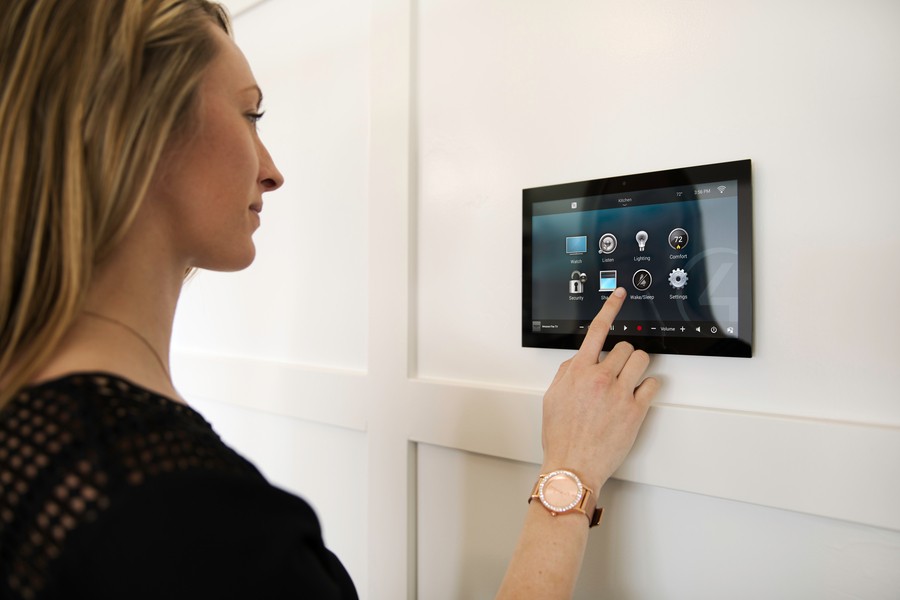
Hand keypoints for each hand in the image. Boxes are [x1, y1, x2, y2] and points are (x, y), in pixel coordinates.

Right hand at [541, 288, 658, 491]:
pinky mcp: (636, 410)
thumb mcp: (552, 397)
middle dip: (623, 356)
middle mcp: (600, 378)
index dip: (610, 308)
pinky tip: (638, 396)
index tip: (620, 294)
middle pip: (624, 347)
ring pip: (642, 360)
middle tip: (618, 371)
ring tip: (630, 380)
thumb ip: (565, 373)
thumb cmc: (561, 436)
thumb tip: (579, 360)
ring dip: (637, 367)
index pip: (597, 330)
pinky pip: (653, 384)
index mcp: (579, 371)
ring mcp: (620, 393)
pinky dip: (648, 387)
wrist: (573, 465)